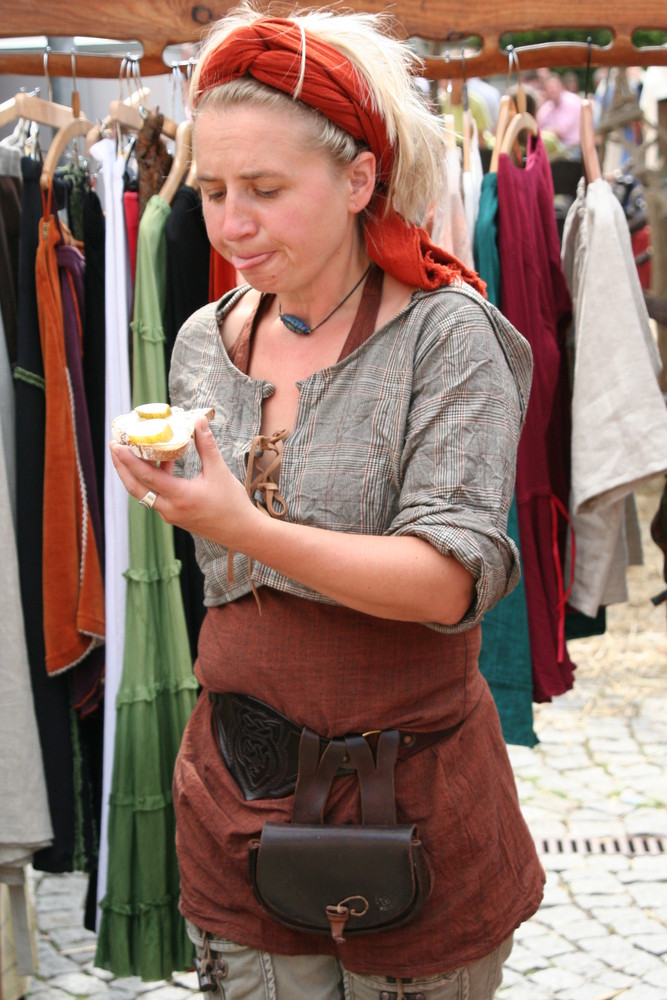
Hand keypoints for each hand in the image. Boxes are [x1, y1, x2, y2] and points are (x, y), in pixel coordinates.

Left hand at [109, 417, 258, 547]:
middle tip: (114, 447)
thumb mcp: (220, 472)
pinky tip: (162, 463)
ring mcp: (170, 514)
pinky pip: (155, 496)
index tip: (116, 445)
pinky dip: (152, 480)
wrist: (241, 531)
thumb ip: (207, 446)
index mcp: (180, 497)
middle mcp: (169, 509)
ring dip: (137, 473)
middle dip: (121, 467)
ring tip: (136, 451)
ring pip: (144, 493)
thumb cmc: (232, 504)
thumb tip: (199, 421)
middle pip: (135, 488)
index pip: (146, 477)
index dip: (128, 460)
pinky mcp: (174, 516)